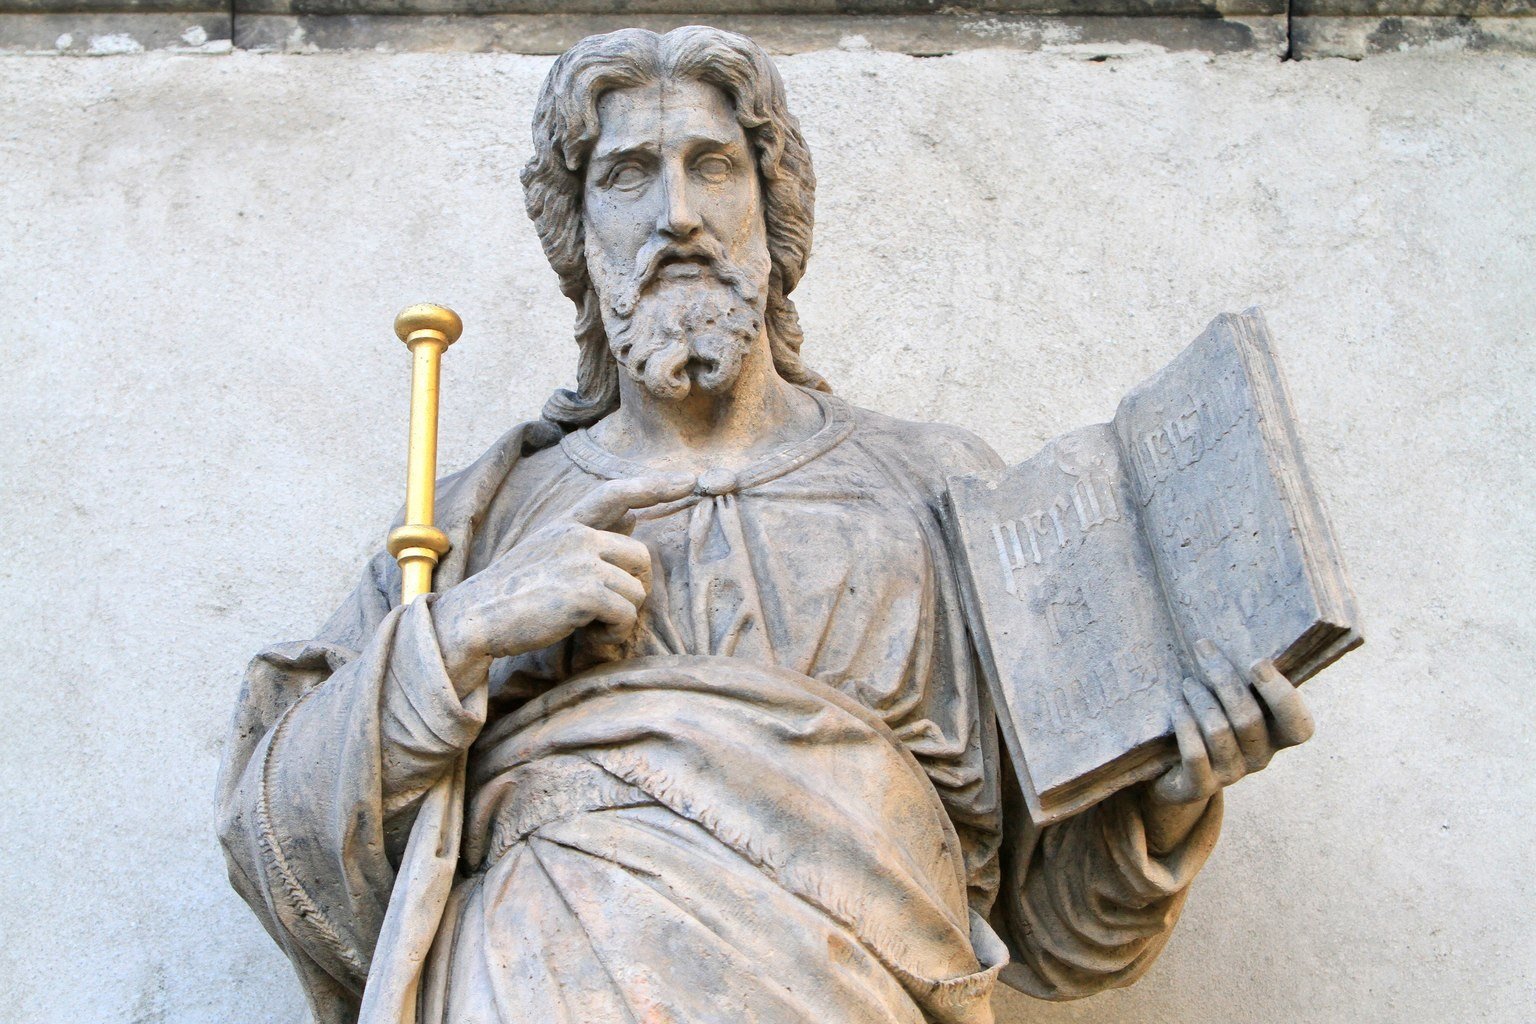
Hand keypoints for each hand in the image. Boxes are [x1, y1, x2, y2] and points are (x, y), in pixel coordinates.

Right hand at [432, 473, 694, 688]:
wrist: (476, 618)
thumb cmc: (513, 592)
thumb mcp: (547, 552)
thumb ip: (588, 535)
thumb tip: (634, 516)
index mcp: (566, 524)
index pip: (615, 495)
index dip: (653, 486)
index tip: (688, 479)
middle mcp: (577, 535)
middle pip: (641, 557)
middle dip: (634, 586)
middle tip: (608, 609)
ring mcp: (582, 562)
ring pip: (636, 590)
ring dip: (621, 614)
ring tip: (587, 622)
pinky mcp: (585, 592)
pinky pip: (625, 613)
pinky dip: (614, 630)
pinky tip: (587, 632)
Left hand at [1140, 639, 1314, 850]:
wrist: (1174, 772)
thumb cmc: (1209, 722)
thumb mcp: (1231, 703)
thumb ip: (1243, 681)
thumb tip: (1230, 635)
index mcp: (1275, 737)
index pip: (1299, 727)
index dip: (1282, 695)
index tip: (1256, 661)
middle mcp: (1259, 758)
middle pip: (1248, 718)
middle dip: (1223, 678)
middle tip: (1202, 649)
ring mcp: (1231, 775)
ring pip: (1219, 731)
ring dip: (1199, 699)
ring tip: (1186, 683)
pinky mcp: (1200, 786)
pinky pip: (1195, 754)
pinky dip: (1185, 725)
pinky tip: (1177, 707)